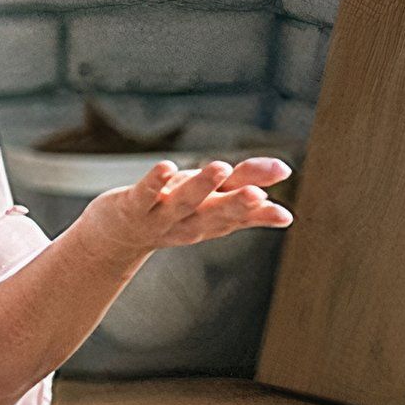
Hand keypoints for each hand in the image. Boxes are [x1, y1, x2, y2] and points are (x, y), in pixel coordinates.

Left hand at [76, 157, 293, 260]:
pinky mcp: (131, 205)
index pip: (239, 217)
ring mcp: (159, 215)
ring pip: (183, 202)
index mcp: (210, 219)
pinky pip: (144, 193)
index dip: (261, 216)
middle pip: (216, 212)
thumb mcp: (209, 204)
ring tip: (221, 167)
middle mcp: (188, 220)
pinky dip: (154, 181)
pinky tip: (165, 166)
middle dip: (236, 203)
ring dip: (202, 186)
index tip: (284, 215)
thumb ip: (245, 195)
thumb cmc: (169, 214)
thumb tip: (288, 214)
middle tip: (258, 195)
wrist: (115, 238)